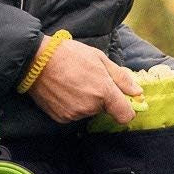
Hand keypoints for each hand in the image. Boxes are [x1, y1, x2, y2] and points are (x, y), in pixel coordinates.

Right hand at [25, 37, 141, 123]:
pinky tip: (64, 91)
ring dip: (85, 102)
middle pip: (105, 111)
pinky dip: (72, 106)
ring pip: (88, 112)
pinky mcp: (61, 118)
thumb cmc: (69, 54)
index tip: (121, 100)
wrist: (36, 61)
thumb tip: (137, 92)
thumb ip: (121, 78)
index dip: (126, 109)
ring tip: (73, 84)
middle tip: (88, 80)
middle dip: (101, 99)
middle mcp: (90, 107)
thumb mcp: (99, 59)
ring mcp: (75, 115)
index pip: (125, 116)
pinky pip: (74, 115)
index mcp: (104, 92)